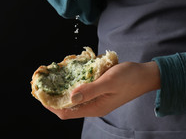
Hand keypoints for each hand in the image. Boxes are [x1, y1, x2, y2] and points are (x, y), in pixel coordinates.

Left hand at [46, 61, 160, 119]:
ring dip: (62, 89)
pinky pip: (81, 90)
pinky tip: (69, 73)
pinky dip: (73, 83)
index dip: (50, 105)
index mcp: (95, 108)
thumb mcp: (109, 81)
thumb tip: (70, 96)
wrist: (146, 75)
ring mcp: (96, 99)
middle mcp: (93, 106)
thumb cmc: (129, 77)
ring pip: (73, 98)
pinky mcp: (98, 92)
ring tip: (52, 77)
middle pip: (67, 106)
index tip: (39, 93)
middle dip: (53, 96)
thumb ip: (90, 90)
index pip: (66, 112)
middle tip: (43, 83)